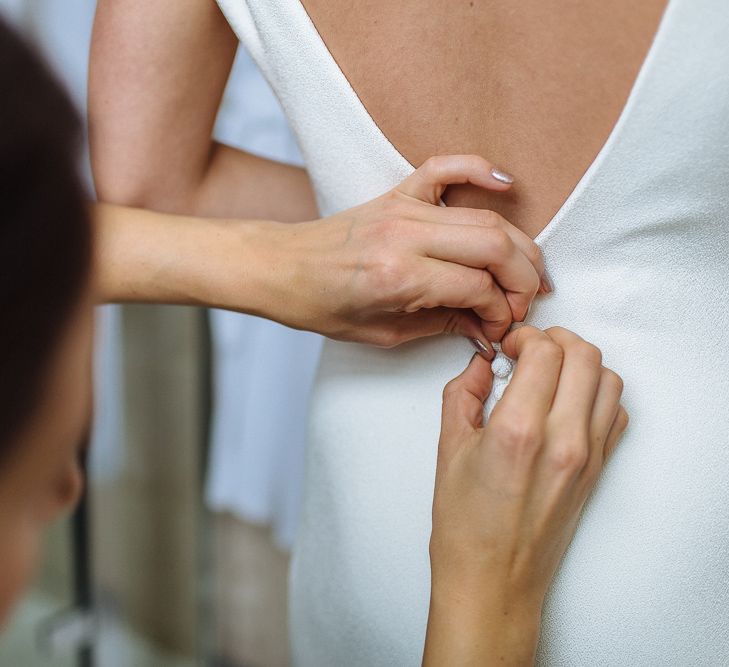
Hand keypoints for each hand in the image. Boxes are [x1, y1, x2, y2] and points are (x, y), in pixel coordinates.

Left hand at [274, 155, 548, 351]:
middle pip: (494, 244)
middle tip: (526, 300)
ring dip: (517, 243)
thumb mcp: (383, 333)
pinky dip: (481, 169)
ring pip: (485, 214)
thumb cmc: (321, 305)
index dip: (500, 312)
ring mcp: (402, 208)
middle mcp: (405, 236)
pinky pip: (447, 167)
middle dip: (523, 277)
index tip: (499, 327)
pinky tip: (508, 185)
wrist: (281, 268)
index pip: (478, 288)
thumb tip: (486, 327)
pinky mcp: (398, 193)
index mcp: (398, 276)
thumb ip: (442, 326)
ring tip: (527, 270)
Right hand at [424, 326, 627, 665]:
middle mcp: (562, 439)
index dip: (525, 337)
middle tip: (528, 350)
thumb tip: (480, 365)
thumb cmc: (466, 527)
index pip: (545, 351)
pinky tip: (568, 400)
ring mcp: (586, 456)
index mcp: (518, 430)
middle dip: (555, 339)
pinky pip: (615, 413)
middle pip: (584, 355)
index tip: (508, 347)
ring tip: (550, 372)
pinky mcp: (597, 470)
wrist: (493, 580)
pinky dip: (598, 393)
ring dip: (580, 363)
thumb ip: (463, 393)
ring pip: (608, 379)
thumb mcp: (448, 449)